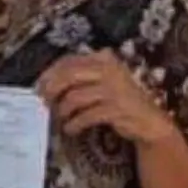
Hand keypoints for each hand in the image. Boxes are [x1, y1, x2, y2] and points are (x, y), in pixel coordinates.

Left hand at [37, 51, 178, 146]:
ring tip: (61, 118)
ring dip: (63, 110)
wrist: (149, 121)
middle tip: (44, 102)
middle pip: (69, 76)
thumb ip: (79, 78)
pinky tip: (71, 128)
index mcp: (104, 59)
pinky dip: (74, 124)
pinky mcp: (116, 109)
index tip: (38, 86)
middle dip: (52, 90)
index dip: (50, 73)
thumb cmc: (120, 100)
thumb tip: (45, 84)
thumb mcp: (102, 81)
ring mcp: (114, 89)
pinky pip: (86, 116)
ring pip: (75, 97)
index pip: (69, 61)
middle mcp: (109, 70)